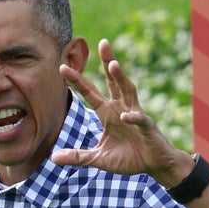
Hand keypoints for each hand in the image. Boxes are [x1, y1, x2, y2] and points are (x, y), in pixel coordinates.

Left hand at [51, 38, 192, 184]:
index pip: (90, 92)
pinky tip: (124, 116)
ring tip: (113, 64)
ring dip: (121, 78)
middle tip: (102, 42)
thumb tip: (54, 159)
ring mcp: (134, 114)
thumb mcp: (99, 158)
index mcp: (107, 113)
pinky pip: (139, 119)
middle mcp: (120, 108)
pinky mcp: (147, 127)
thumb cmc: (128, 158)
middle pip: (113, 81)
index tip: (62, 66)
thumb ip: (79, 157)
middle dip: (108, 61)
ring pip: (128, 90)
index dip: (77, 80)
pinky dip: (133, 117)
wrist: (154, 164)